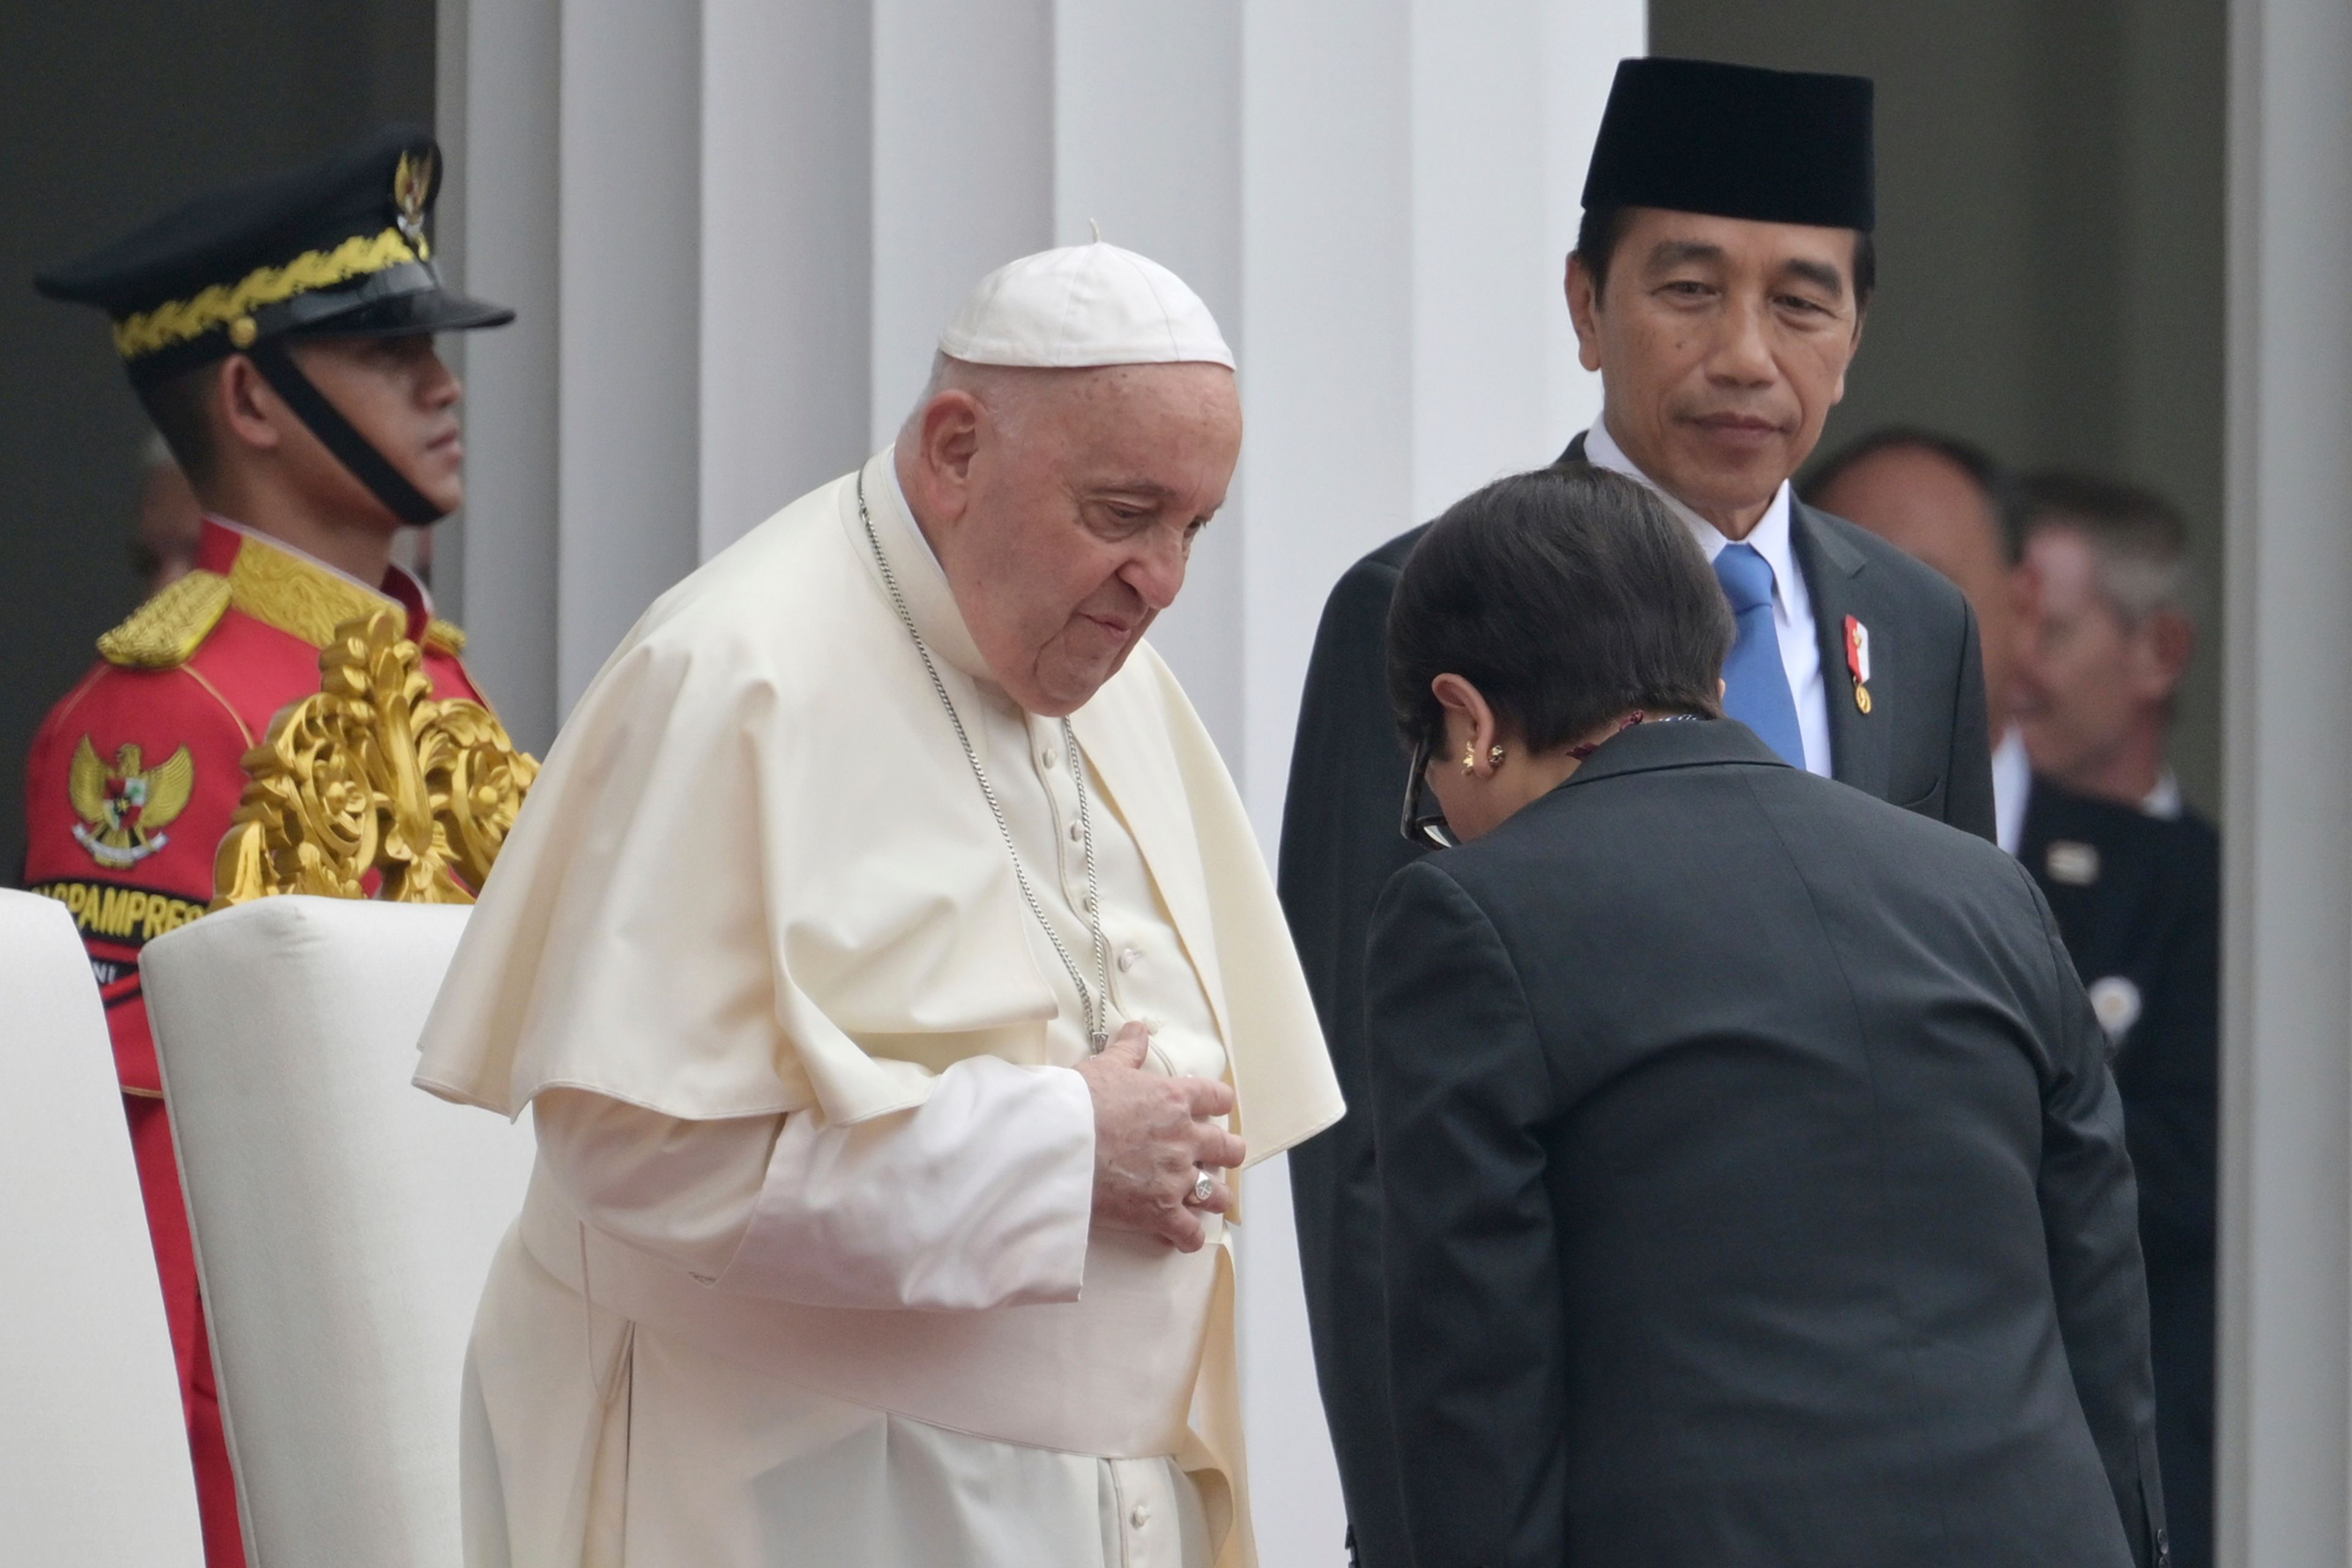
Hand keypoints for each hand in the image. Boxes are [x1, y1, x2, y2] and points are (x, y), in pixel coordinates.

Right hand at [1074, 1022, 1245, 1251]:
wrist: (1058, 1144)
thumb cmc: (1079, 1103)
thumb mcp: (1105, 1067)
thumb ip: (1129, 1050)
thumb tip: (1138, 1029)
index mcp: (1175, 1099)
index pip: (1217, 1097)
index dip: (1219, 1103)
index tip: (1216, 1108)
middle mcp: (1185, 1138)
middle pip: (1227, 1148)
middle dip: (1226, 1153)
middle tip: (1219, 1156)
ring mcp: (1176, 1177)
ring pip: (1216, 1193)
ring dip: (1214, 1196)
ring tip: (1209, 1198)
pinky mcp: (1160, 1211)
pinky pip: (1189, 1232)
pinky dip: (1189, 1236)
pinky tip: (1184, 1236)